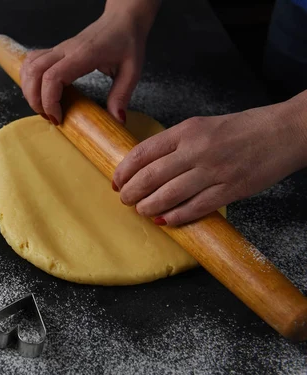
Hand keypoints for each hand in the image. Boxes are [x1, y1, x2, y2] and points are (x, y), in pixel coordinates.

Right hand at [19, 0, 159, 123]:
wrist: (122, 19)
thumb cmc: (127, 41)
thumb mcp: (132, 70)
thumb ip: (121, 95)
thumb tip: (116, 120)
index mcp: (82, 55)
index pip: (52, 77)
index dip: (49, 101)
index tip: (58, 118)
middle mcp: (65, 50)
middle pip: (34, 72)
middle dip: (34, 99)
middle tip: (48, 116)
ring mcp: (58, 49)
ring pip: (29, 66)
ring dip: (29, 89)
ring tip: (43, 107)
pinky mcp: (56, 50)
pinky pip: (32, 61)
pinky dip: (28, 77)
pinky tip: (38, 90)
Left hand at [112, 94, 306, 225]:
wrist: (285, 131)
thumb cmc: (243, 128)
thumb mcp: (203, 126)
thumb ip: (176, 144)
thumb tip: (147, 167)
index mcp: (187, 130)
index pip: (143, 152)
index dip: (124, 170)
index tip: (116, 180)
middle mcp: (197, 150)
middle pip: (150, 176)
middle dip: (131, 192)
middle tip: (124, 199)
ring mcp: (214, 171)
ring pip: (169, 195)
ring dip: (149, 206)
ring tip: (141, 210)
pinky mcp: (230, 190)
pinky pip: (195, 208)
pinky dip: (176, 217)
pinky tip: (165, 220)